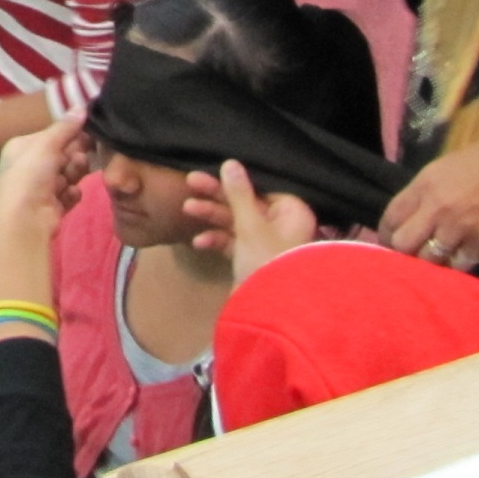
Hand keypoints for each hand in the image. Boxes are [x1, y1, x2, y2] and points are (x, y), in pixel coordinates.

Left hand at [0, 116, 86, 244]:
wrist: (23, 221)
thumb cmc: (30, 175)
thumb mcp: (46, 144)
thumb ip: (65, 127)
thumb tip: (81, 106)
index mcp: (21, 147)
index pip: (51, 135)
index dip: (70, 134)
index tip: (90, 132)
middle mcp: (28, 166)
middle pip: (62, 155)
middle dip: (74, 155)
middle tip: (82, 157)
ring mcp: (40, 188)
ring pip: (68, 174)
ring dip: (75, 173)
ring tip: (73, 177)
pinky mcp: (51, 207)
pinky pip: (69, 194)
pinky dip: (72, 193)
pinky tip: (71, 194)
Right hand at [182, 158, 319, 284]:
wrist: (269, 314)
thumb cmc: (267, 262)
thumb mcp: (251, 225)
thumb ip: (238, 194)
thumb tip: (230, 163)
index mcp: (292, 213)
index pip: (262, 188)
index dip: (236, 180)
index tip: (213, 170)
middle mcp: (283, 226)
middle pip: (246, 203)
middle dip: (217, 197)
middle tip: (190, 180)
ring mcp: (266, 245)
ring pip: (236, 223)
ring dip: (212, 216)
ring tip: (187, 208)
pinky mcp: (251, 260)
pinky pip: (233, 244)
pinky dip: (217, 241)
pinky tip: (199, 243)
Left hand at [379, 136, 478, 269]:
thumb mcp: (446, 168)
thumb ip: (427, 192)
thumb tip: (414, 216)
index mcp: (424, 184)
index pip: (391, 217)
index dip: (386, 234)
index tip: (388, 243)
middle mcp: (436, 207)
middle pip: (404, 244)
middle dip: (403, 254)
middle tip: (410, 258)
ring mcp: (459, 226)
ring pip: (431, 260)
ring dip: (431, 264)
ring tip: (435, 264)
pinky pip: (461, 264)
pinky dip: (459, 266)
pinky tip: (460, 261)